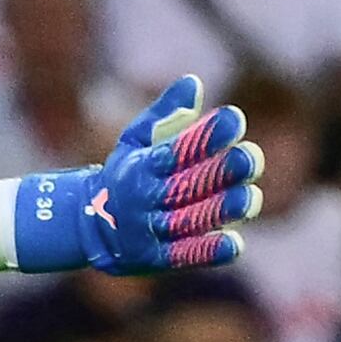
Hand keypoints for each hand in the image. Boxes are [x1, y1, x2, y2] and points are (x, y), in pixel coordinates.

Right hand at [7, 78, 264, 273]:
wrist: (89, 226)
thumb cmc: (126, 174)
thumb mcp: (136, 140)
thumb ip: (166, 113)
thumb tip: (194, 82)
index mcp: (141, 165)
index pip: (176, 149)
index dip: (205, 135)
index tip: (234, 119)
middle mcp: (144, 198)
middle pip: (185, 185)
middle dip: (220, 172)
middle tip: (251, 158)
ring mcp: (148, 230)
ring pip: (187, 220)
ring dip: (219, 210)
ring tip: (250, 198)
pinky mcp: (154, 258)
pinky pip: (182, 256)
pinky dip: (207, 252)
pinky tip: (234, 244)